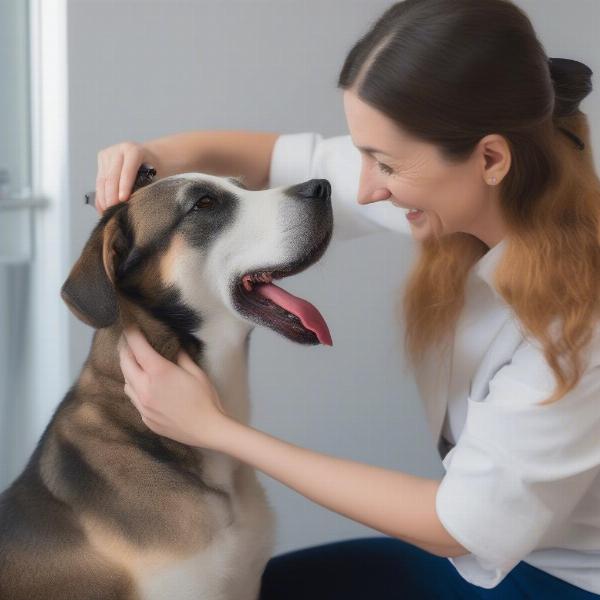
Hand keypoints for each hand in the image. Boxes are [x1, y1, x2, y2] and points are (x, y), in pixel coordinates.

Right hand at [95, 141, 161, 214]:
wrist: (148, 155)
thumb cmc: (154, 168)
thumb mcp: (156, 174)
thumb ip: (147, 185)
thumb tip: (136, 205)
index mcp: (134, 150)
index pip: (127, 170)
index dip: (124, 186)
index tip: (123, 200)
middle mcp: (118, 150)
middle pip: (111, 177)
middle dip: (112, 196)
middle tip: (114, 212)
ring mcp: (107, 155)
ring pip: (102, 181)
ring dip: (104, 199)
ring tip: (108, 213)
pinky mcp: (101, 161)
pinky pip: (98, 183)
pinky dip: (100, 197)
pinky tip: (103, 209)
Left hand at [118, 326, 229, 448]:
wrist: (207, 430)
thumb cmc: (206, 399)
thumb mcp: (196, 372)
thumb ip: (181, 357)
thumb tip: (174, 347)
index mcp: (158, 373)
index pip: (137, 347)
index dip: (131, 332)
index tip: (128, 322)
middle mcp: (144, 388)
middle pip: (125, 362)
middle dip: (125, 348)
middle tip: (127, 338)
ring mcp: (142, 405)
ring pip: (125, 381)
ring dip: (128, 368)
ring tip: (135, 362)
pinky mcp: (144, 418)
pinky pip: (133, 398)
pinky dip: (135, 386)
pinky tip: (145, 385)